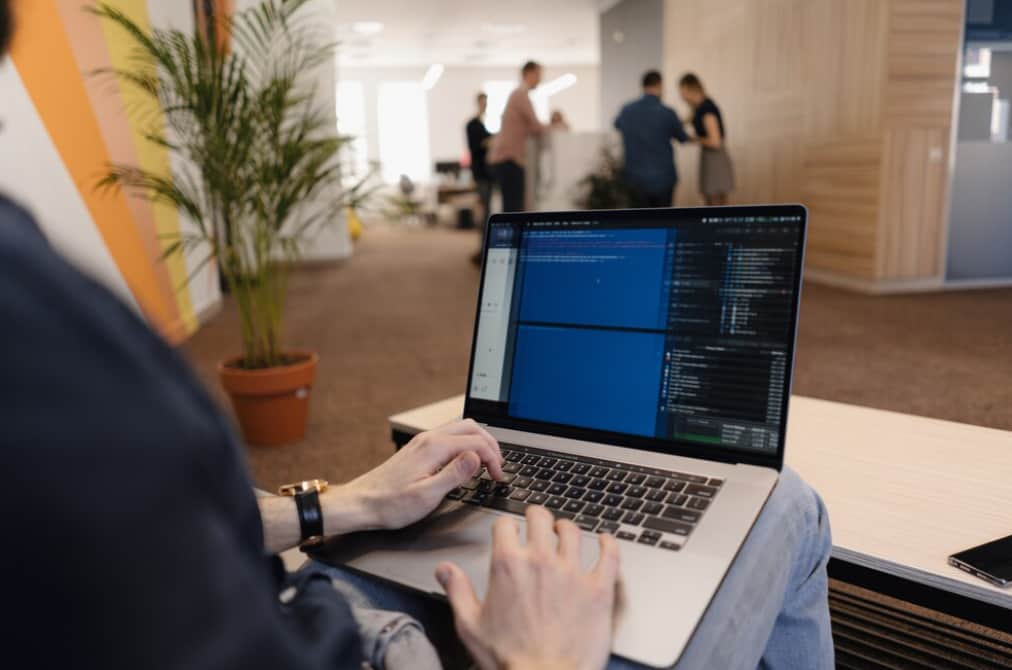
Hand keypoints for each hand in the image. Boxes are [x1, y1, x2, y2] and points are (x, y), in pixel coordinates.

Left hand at [334, 419, 503, 530]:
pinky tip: (466, 462)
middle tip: (498, 467)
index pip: (476, 443)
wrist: (361, 503)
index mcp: (434, 448)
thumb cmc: (390, 504)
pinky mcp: (419, 449)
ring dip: (478, 442)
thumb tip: (476, 458)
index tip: (498, 477)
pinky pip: (450, 436)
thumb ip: (454, 475)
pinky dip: (466, 444)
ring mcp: (423, 442)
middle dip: (491, 445)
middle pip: (471, 427)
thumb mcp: (426, 496)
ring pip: (460, 429)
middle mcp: (429, 439)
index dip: (493, 459)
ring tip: (487, 462)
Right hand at [436, 507, 620, 669]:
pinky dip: (608, 543)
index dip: (506, 525)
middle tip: (537, 520)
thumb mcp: (470, 625)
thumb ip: (457, 590)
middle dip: (537, 516)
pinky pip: (609, 554)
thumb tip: (444, 569)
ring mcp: (572, 572)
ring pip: (573, 531)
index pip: (505, 525)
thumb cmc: (508, 659)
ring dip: (567, 528)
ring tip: (565, 531)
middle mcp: (540, 561)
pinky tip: (605, 540)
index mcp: (508, 566)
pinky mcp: (598, 588)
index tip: (508, 531)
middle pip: (540, 518)